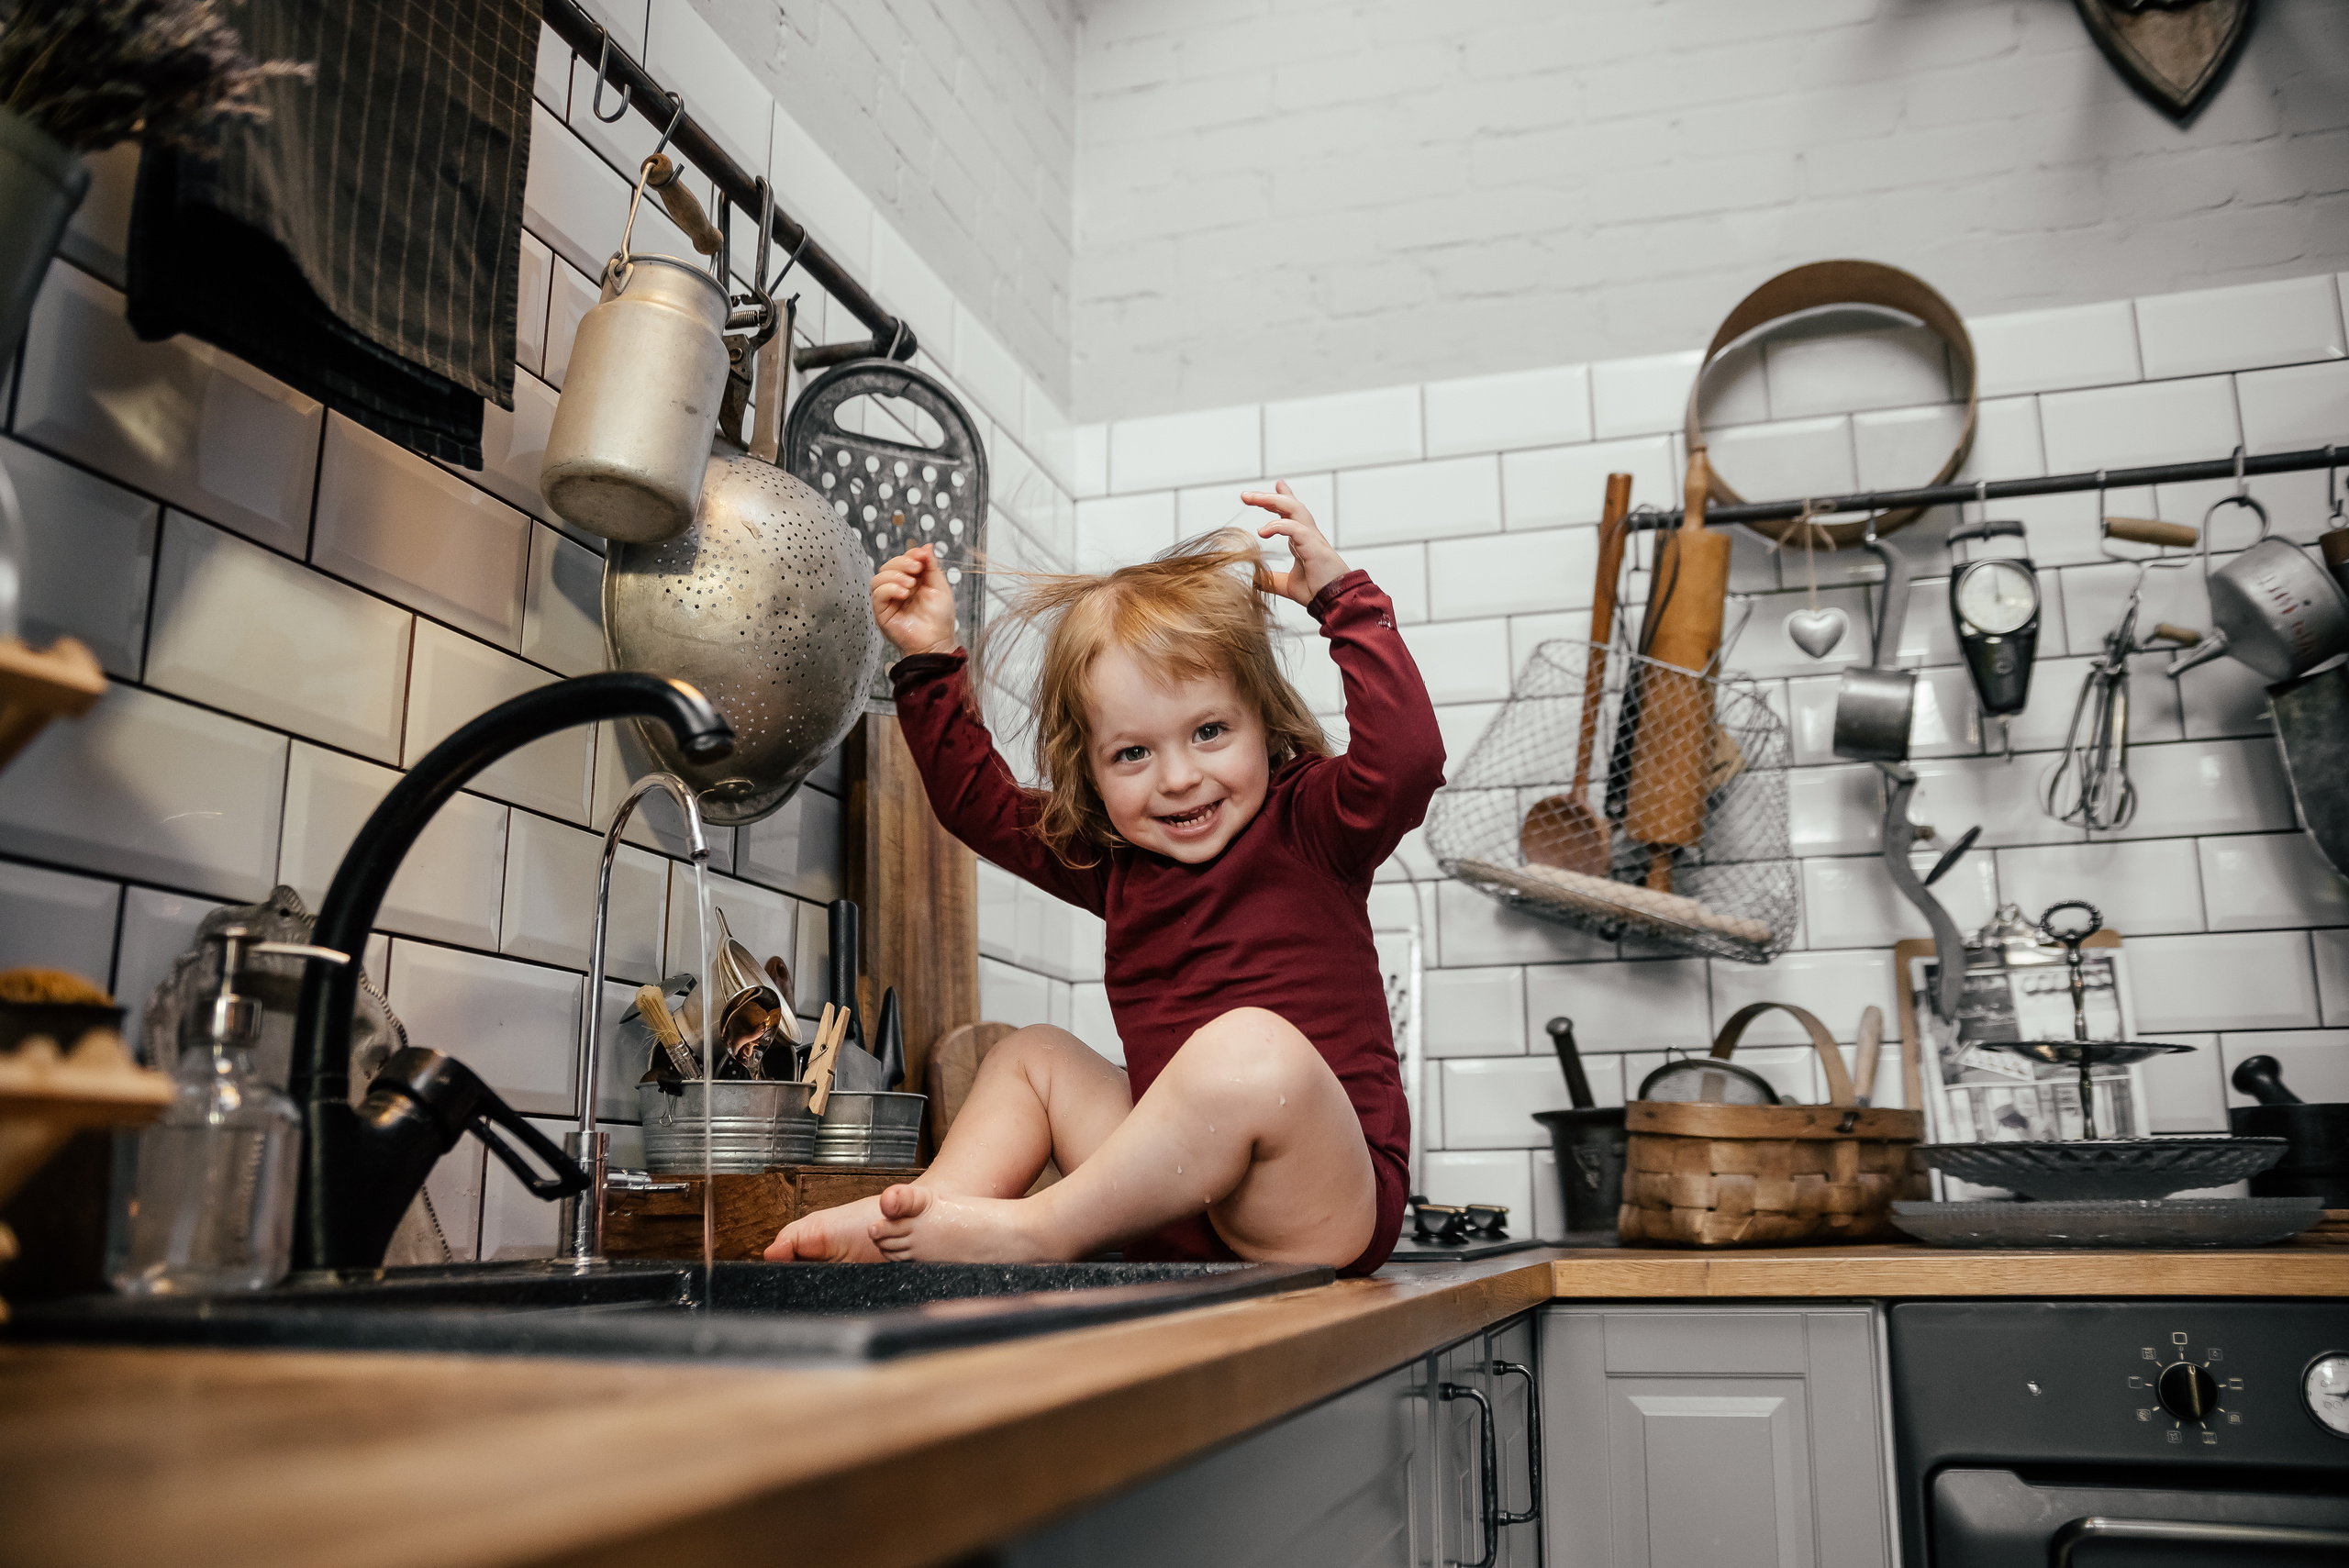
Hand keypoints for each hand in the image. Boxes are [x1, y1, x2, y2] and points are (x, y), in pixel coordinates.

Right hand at [870, 543, 956, 656]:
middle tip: (916, 569)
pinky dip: (889, 588)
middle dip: (902, 563)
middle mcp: (897, 590)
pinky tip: (903, 593)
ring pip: (878, 578)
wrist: (937, 642)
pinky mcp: (881, 612)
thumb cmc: (940, 619)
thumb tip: (926, 546)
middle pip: (888, 566)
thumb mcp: (939, 587)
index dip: (910, 555)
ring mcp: (888, 601)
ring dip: (895, 576)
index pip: (902, 561)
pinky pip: (877, 593)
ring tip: (911, 585)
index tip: (921, 555)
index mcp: (911, 582)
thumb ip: (931, 567)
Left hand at [1241, 482, 1347, 606]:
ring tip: (1252, 498)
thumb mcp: (1287, 585)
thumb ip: (1271, 579)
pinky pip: (1296, 528)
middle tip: (1246, 494)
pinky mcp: (1314, 547)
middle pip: (1290, 505)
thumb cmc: (1317, 592)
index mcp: (1303, 540)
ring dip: (1272, 501)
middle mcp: (1308, 535)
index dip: (1280, 498)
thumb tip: (1254, 579)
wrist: (1336, 602)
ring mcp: (1312, 539)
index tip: (1269, 487)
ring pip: (1294, 509)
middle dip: (1268, 497)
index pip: (1291, 513)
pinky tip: (1262, 530)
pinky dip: (1278, 526)